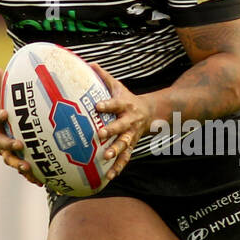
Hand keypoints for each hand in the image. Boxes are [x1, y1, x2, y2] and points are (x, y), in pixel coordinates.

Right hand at [0, 68, 43, 187]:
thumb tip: (0, 68)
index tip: (3, 113)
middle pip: (0, 143)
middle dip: (9, 145)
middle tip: (19, 145)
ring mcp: (0, 149)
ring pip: (9, 159)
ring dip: (19, 164)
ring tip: (29, 169)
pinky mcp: (9, 156)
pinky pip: (19, 166)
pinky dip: (28, 174)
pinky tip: (41, 181)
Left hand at [90, 61, 150, 182]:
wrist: (151, 112)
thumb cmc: (128, 98)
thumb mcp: (117, 86)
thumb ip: (103, 76)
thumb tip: (88, 63)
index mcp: (125, 105)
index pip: (114, 104)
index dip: (106, 105)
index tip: (96, 106)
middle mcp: (129, 121)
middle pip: (120, 126)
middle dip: (111, 131)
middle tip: (99, 135)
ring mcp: (131, 135)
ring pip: (125, 144)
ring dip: (116, 151)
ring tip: (106, 158)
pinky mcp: (131, 146)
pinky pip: (125, 158)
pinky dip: (118, 168)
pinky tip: (109, 177)